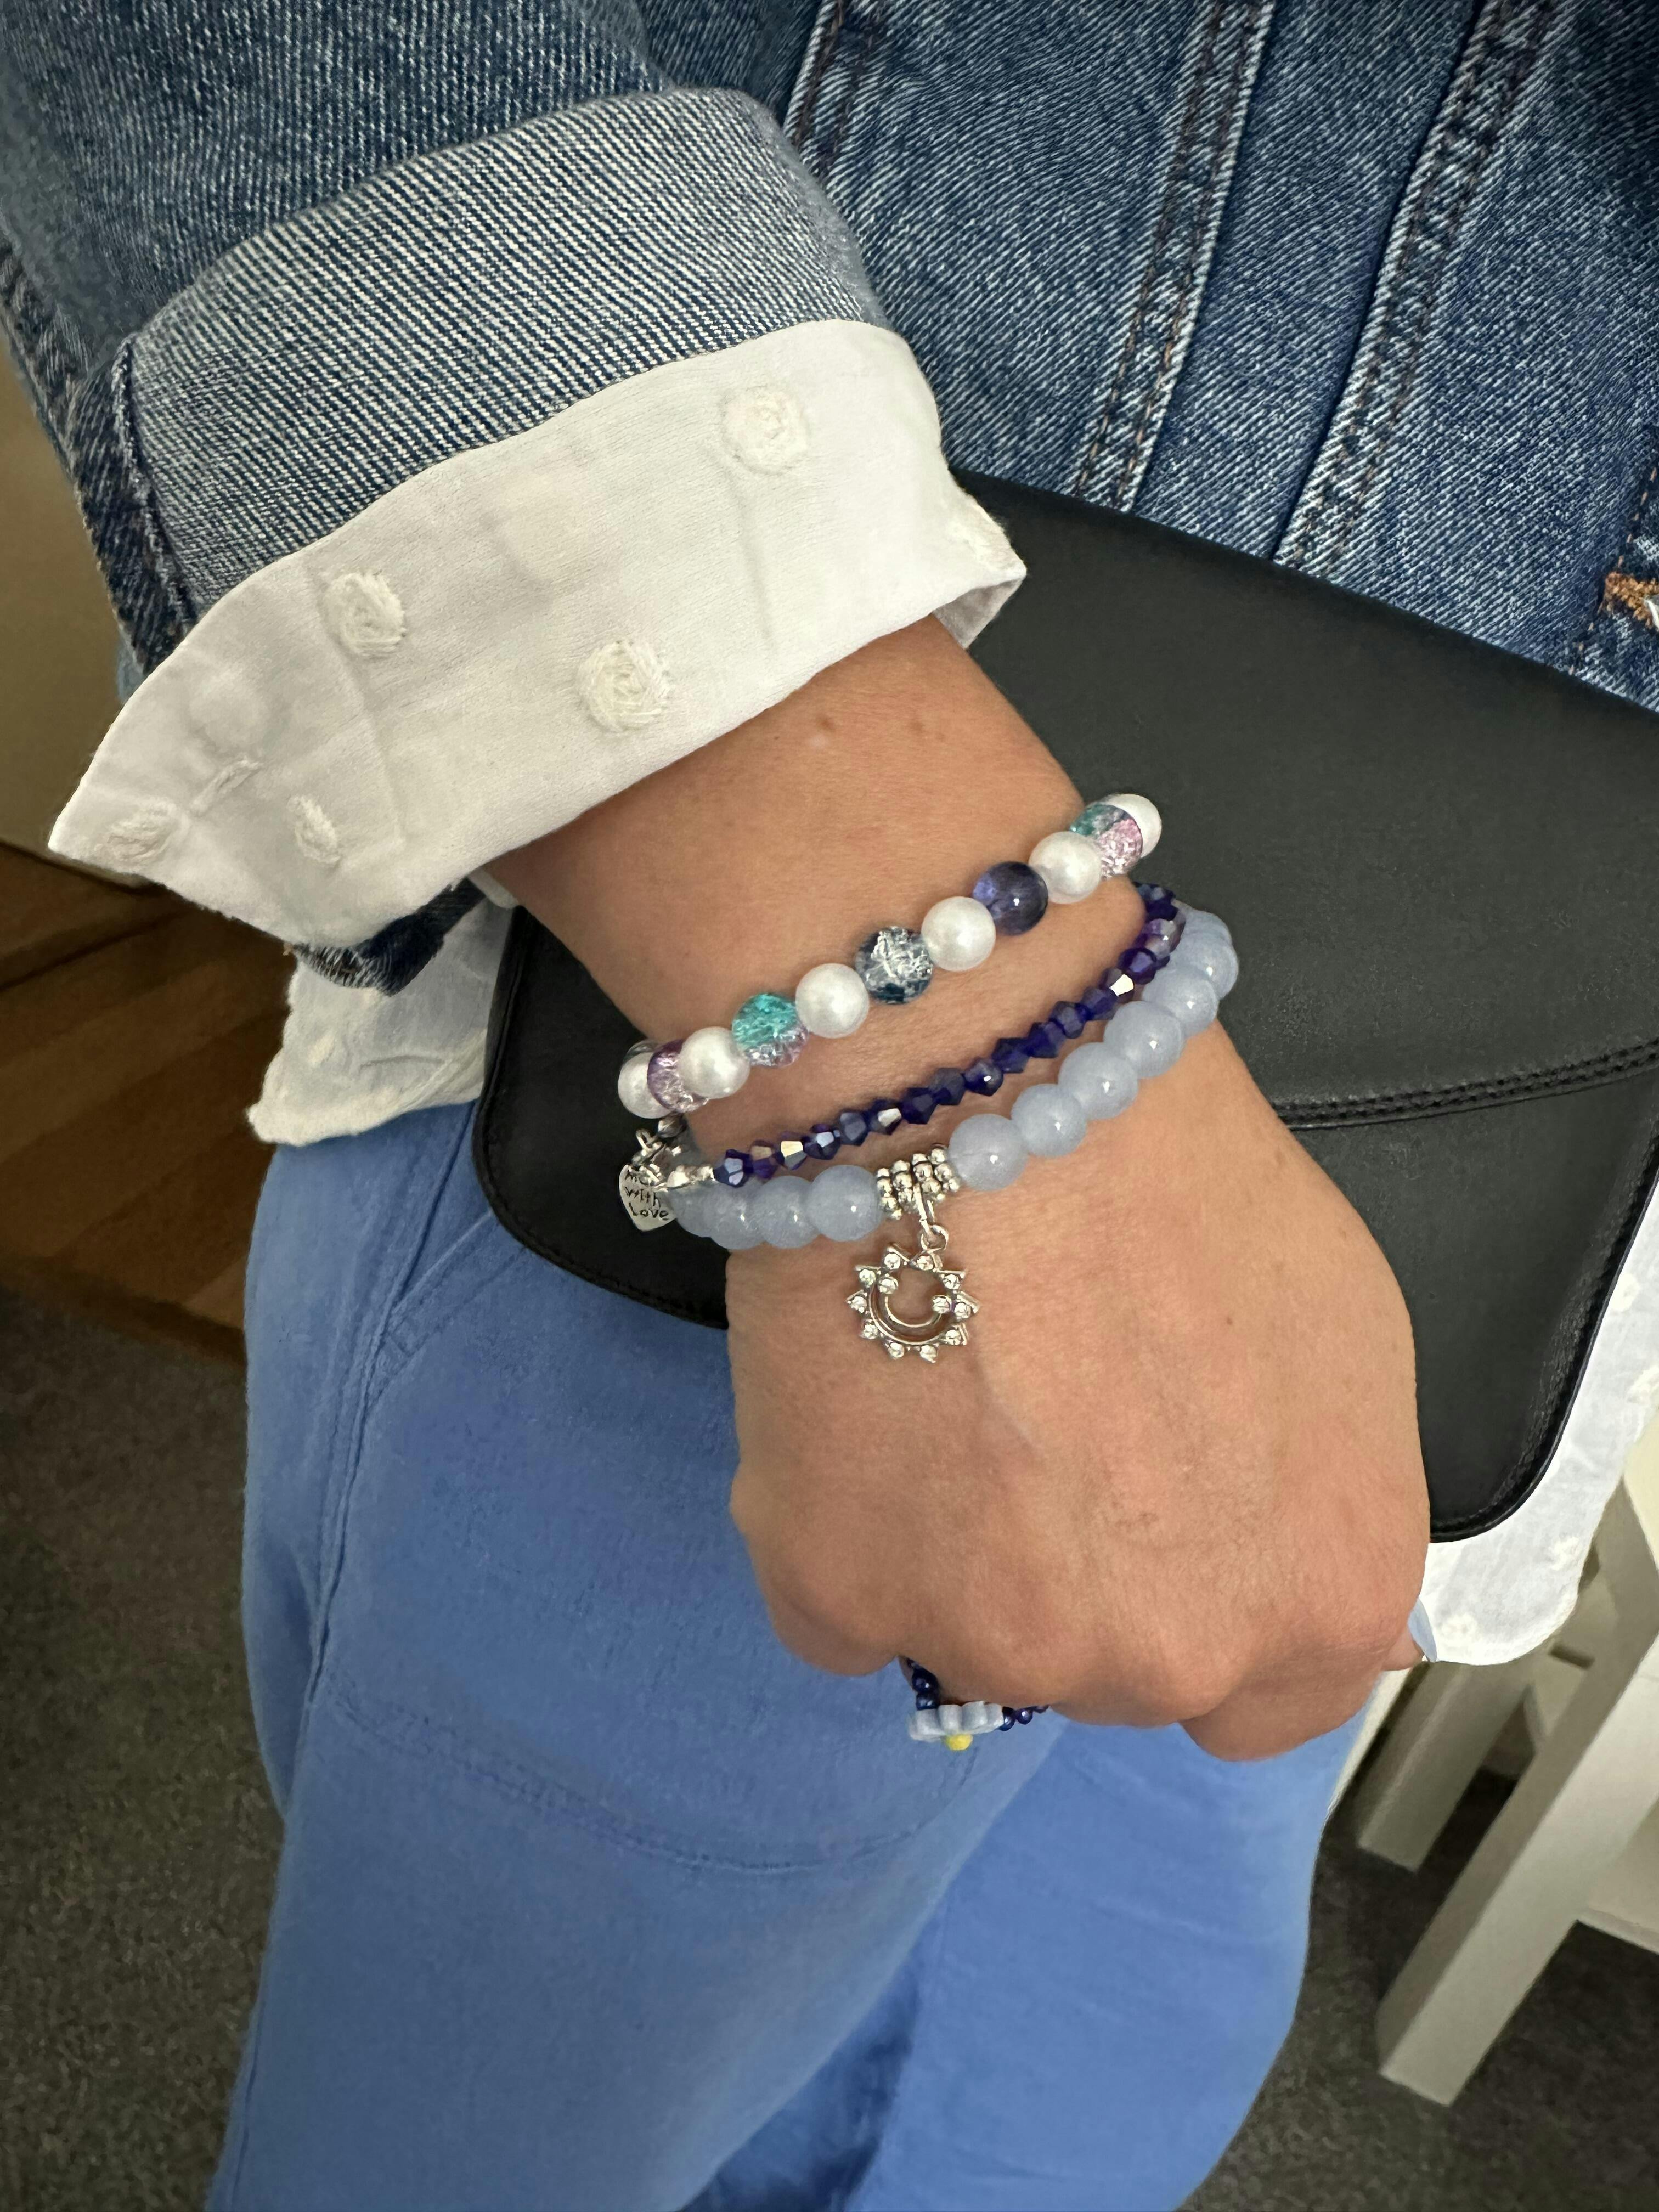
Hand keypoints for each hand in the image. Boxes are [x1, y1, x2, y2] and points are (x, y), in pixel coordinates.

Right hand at [725, 1018, 1427, 1759]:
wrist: (993, 1090)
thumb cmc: (1181, 1184)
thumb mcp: (1343, 1339)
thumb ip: (1322, 1488)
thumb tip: (1271, 1546)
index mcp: (1318, 1597)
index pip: (1271, 1704)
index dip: (1206, 1605)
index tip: (1150, 1526)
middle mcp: (1171, 1660)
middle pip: (1114, 1668)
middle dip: (1077, 1574)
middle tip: (1031, 1419)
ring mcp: (999, 1645)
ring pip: (970, 1638)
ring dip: (951, 1553)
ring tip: (937, 1385)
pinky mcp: (842, 1598)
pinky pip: (839, 1607)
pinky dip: (838, 1533)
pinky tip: (857, 1407)